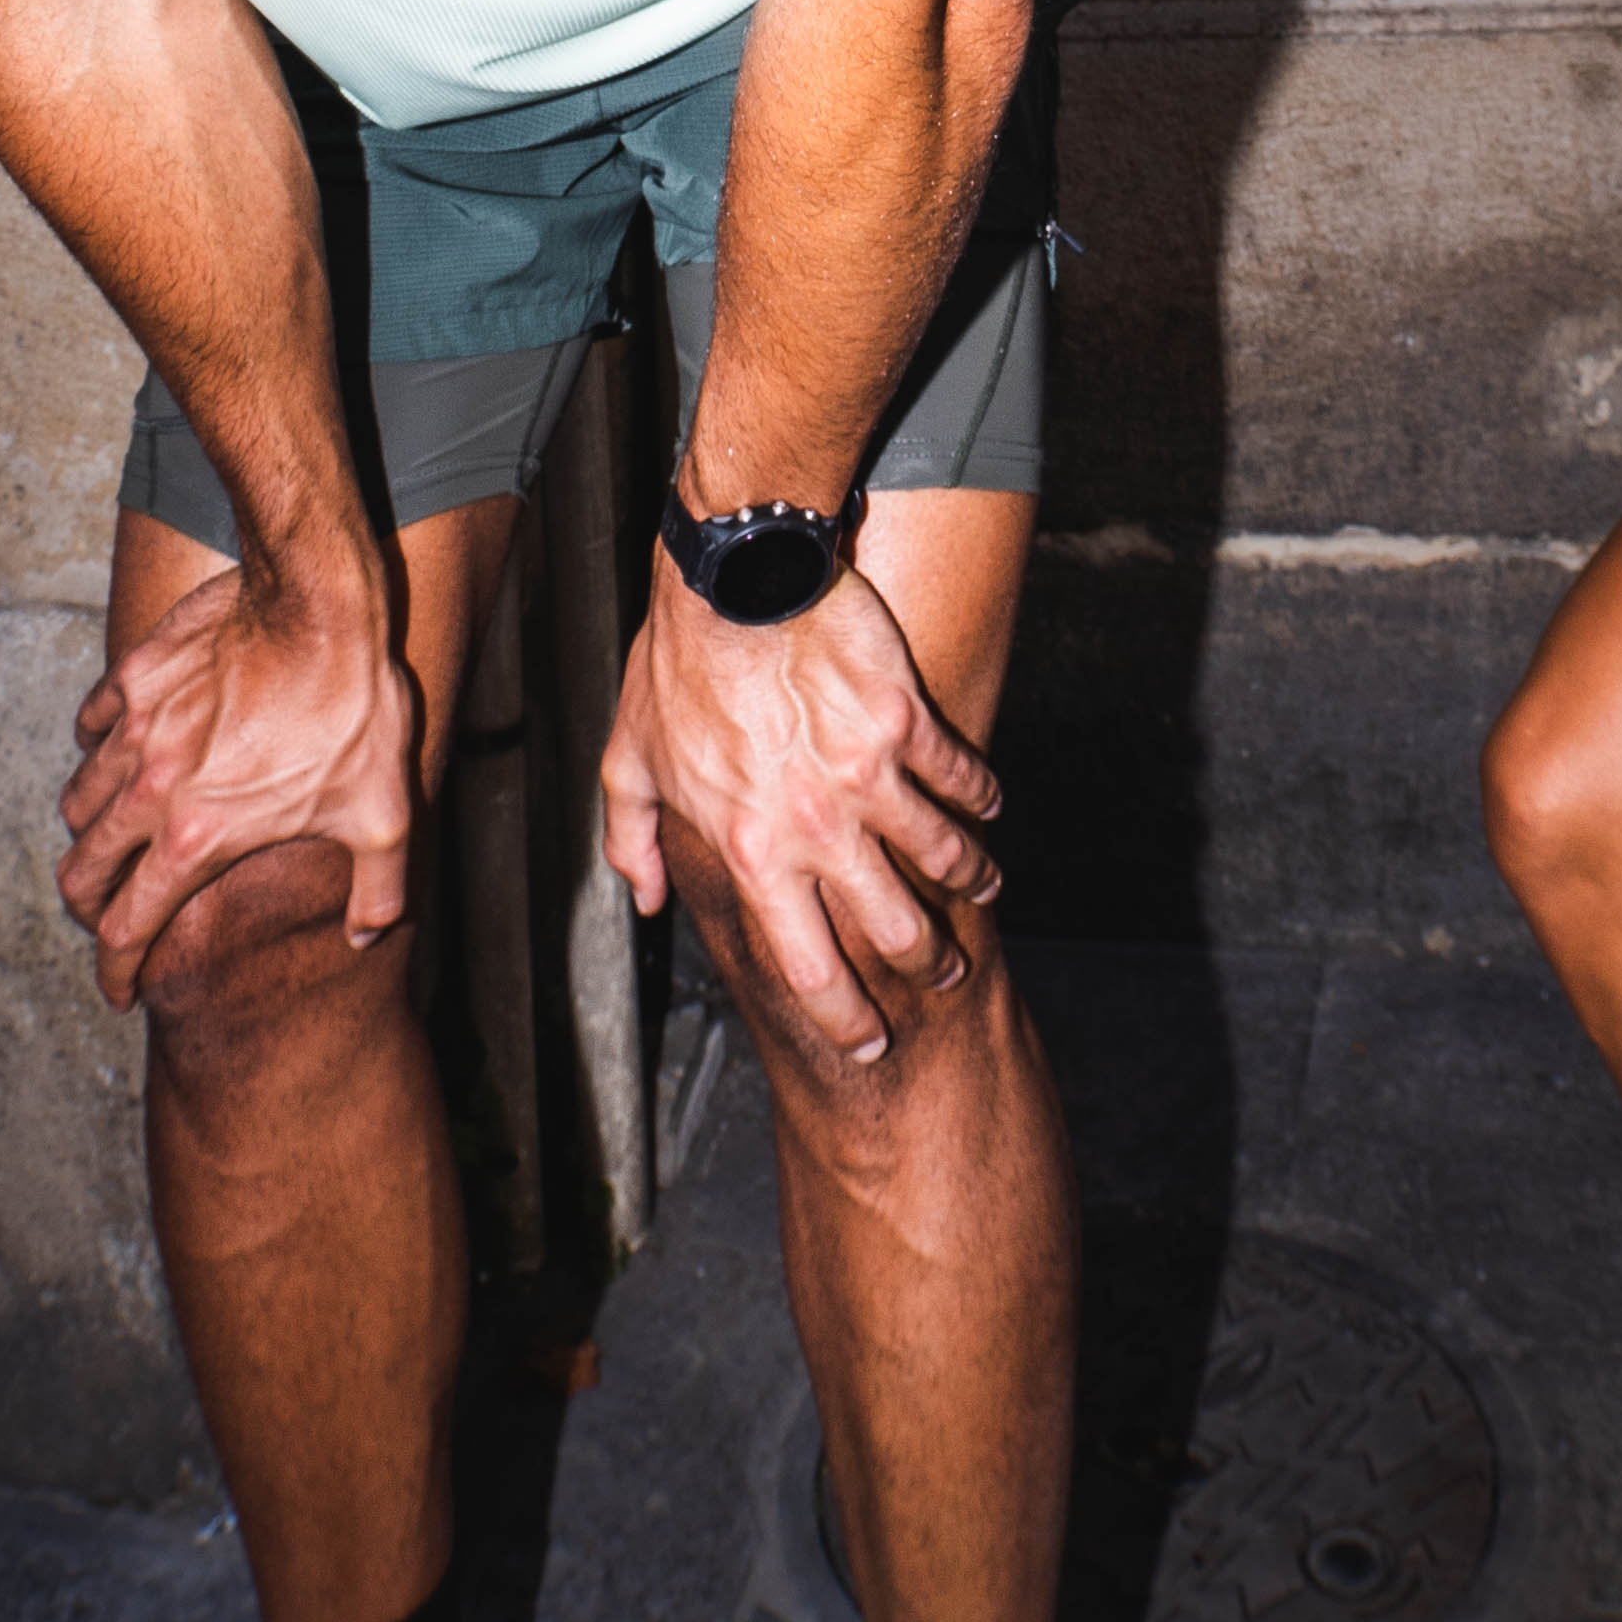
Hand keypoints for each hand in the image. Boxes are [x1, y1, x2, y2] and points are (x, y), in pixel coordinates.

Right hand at [58, 546, 416, 1006]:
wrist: (320, 605)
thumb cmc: (353, 709)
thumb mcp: (384, 814)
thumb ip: (376, 890)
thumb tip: (366, 938)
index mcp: (197, 840)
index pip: (128, 928)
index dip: (117, 971)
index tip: (120, 991)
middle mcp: (149, 793)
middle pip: (82, 873)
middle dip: (90, 910)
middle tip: (109, 918)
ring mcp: (133, 732)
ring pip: (78, 804)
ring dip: (90, 833)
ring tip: (114, 841)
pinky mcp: (133, 678)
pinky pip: (88, 726)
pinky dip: (94, 751)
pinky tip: (119, 752)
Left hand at [599, 551, 999, 1065]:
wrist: (734, 581)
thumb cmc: (678, 667)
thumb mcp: (633, 761)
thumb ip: (633, 838)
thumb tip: (644, 896)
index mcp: (755, 852)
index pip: (809, 967)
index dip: (844, 1017)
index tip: (867, 1040)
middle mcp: (819, 829)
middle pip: (895, 928)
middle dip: (928, 962)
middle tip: (942, 973)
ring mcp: (869, 777)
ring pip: (944, 855)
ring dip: (971, 881)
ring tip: (984, 889)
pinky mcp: (906, 721)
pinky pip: (959, 776)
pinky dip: (982, 797)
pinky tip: (989, 804)